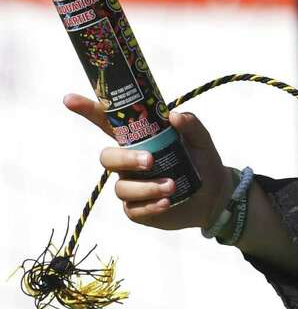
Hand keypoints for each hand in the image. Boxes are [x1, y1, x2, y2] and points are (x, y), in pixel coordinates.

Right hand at [64, 94, 231, 230]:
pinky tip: (167, 202)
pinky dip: (150, 205)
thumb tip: (175, 116)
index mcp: (139, 141)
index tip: (70, 99)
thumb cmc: (201, 161)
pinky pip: (133, 209)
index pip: (108, 124)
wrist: (215, 194)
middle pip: (107, 158)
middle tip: (151, 161)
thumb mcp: (201, 140)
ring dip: (146, 187)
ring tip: (172, 187)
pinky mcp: (137, 209)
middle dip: (125, 159)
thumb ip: (191, 125)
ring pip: (121, 187)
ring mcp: (131, 186)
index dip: (88, 110)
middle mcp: (128, 163)